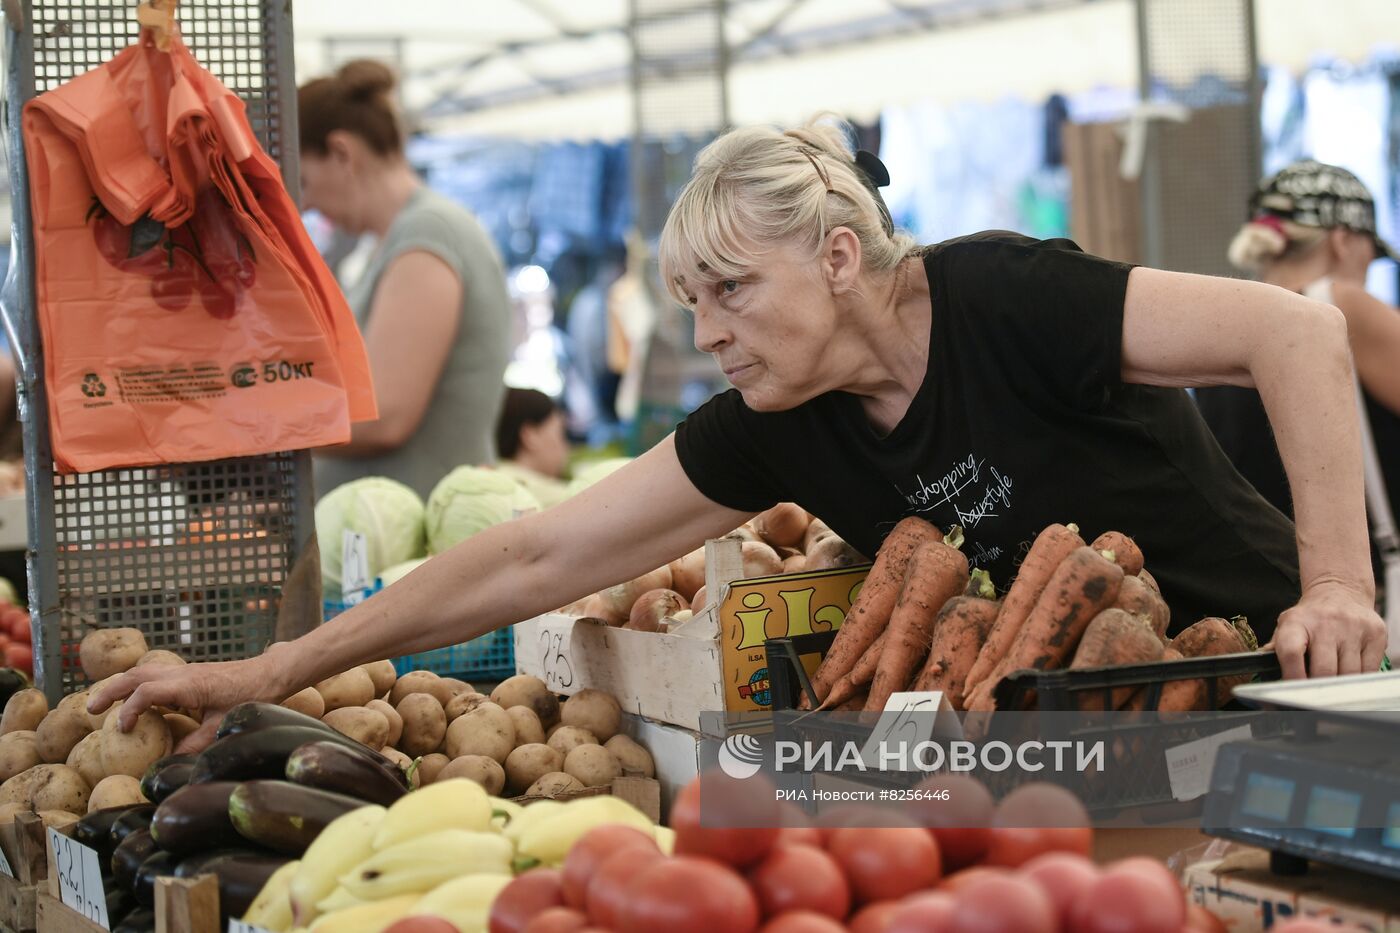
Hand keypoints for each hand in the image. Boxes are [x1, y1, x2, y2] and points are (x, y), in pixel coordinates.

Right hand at [87, 653, 289, 752]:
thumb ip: (195, 745)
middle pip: (135, 676)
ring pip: (143, 672)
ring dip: (121, 686)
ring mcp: (185, 671)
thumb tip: (169, 763)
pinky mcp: (189, 674)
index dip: (129, 710)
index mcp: (189, 684)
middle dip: (109, 691)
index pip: (146, 692)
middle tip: (90, 710)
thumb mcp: (223, 725)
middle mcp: (182, 673)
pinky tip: (133, 703)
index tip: (121, 729)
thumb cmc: (253, 696)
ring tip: (102, 705)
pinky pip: (156, 676)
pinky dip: (138, 686)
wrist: (272, 672)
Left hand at [1272, 581, 1387, 678]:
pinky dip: (1359, 678)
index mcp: (1297, 622)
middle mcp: (1326, 623)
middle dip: (1318, 686)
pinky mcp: (1376, 634)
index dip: (1292, 676)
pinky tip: (1350, 672)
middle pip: (1323, 670)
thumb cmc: (1310, 618)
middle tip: (1315, 691)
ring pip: (1348, 674)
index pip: (1291, 652)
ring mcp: (1353, 627)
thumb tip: (1263, 663)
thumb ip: (1277, 646)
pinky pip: (1370, 670)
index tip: (1293, 689)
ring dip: (1340, 684)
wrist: (1339, 593)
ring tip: (1333, 680)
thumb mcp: (1287, 626)